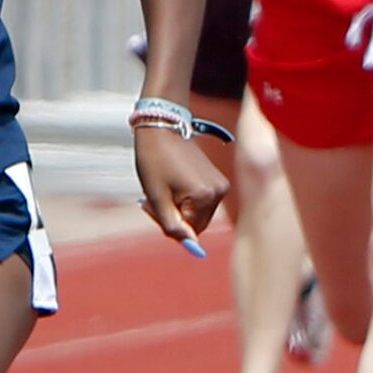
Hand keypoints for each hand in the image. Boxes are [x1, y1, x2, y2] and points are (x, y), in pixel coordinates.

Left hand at [134, 128, 227, 248]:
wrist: (162, 127)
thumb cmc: (154, 160)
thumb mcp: (156, 197)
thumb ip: (171, 225)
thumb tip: (190, 244)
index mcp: (204, 196)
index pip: (191, 230)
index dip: (169, 224)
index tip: (151, 208)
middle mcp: (218, 192)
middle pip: (197, 223)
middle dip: (175, 217)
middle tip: (151, 201)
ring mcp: (220, 185)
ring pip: (199, 213)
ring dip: (180, 209)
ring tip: (162, 190)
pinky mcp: (218, 180)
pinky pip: (202, 201)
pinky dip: (186, 199)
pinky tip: (173, 184)